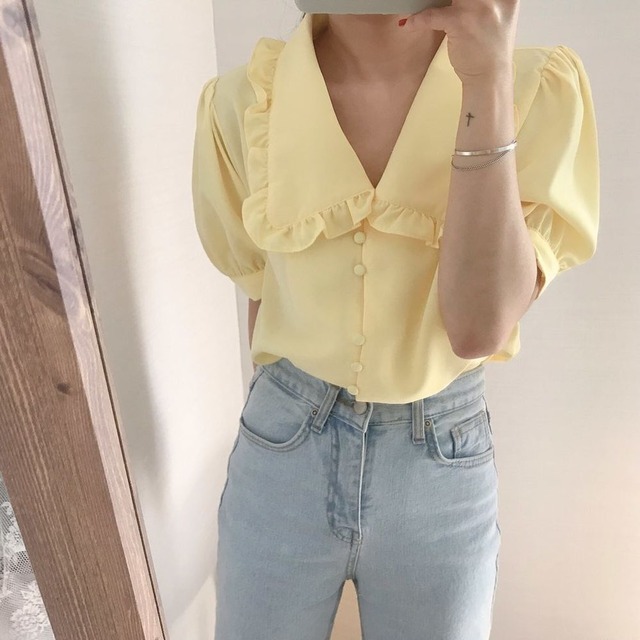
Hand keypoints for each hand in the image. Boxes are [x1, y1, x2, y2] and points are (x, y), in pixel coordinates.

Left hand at [400, 0, 519, 83]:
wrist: (490, 76)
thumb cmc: (489, 50)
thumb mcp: (496, 18)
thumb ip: (481, 4)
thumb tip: (452, 2)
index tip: (448, 3)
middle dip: (442, 0)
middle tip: (430, 4)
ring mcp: (477, 6)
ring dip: (427, 2)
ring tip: (417, 8)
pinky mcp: (460, 21)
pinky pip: (432, 15)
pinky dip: (418, 20)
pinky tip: (409, 24)